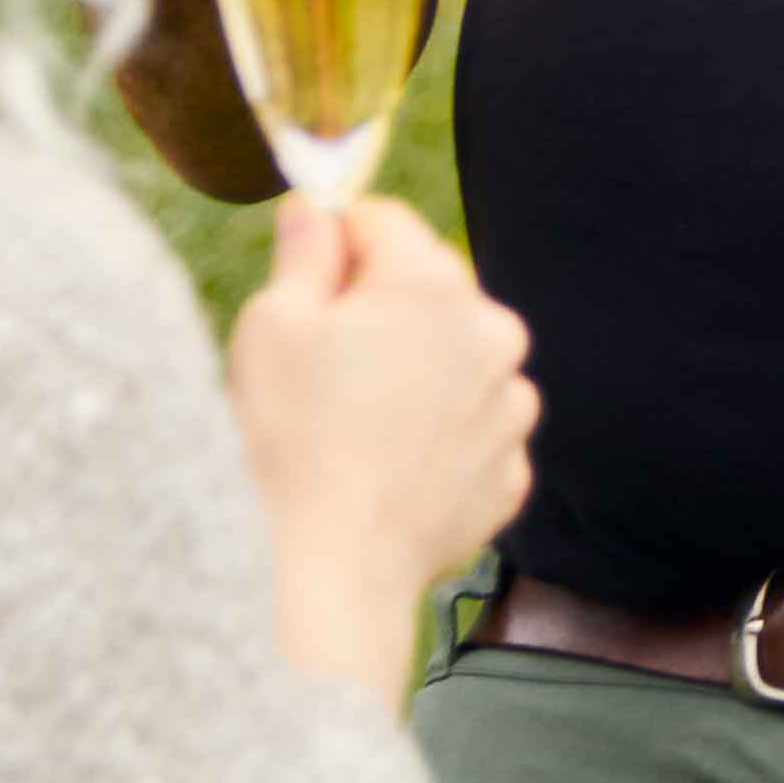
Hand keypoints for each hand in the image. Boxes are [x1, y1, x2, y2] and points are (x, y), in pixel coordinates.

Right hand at [222, 195, 537, 709]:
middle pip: (428, 290)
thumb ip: (305, 251)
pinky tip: (387, 470)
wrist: (330, 574)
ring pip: (455, 362)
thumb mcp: (273, 325)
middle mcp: (492, 334)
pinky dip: (436, 440)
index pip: (382, 221)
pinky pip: (470, 431)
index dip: (334, 246)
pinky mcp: (510, 473)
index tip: (305, 289)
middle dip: (379, 313)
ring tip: (355, 429)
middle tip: (323, 371)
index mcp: (433, 283)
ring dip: (416, 376)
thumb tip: (318, 208)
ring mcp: (510, 409)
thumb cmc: (291, 441)